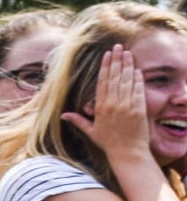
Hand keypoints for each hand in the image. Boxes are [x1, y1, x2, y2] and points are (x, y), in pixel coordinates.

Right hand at [64, 45, 150, 165]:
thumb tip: (62, 115)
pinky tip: (136, 70)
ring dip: (128, 65)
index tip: (107, 55)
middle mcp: (113, 104)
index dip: (105, 67)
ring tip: (128, 53)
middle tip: (118, 47)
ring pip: (126, 81)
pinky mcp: (139, 109)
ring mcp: (127, 106)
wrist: (127, 153)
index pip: (102, 82)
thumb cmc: (109, 143)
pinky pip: (138, 90)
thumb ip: (78, 121)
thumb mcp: (91, 131)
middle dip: (116, 60)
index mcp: (100, 107)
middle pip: (115, 77)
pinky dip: (137, 79)